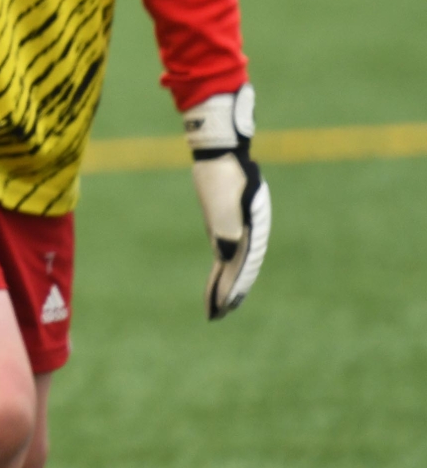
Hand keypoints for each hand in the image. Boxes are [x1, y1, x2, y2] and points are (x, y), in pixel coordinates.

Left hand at [184, 83, 270, 318]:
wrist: (221, 152)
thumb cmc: (221, 175)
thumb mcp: (221, 200)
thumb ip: (225, 226)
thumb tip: (226, 253)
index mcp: (251, 231)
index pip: (241, 267)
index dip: (232, 289)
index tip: (222, 307)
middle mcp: (249, 234)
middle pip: (240, 270)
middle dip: (230, 293)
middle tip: (218, 315)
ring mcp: (240, 229)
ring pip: (234, 263)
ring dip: (226, 284)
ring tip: (218, 306)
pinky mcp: (229, 224)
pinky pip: (226, 252)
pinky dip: (220, 267)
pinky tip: (216, 277)